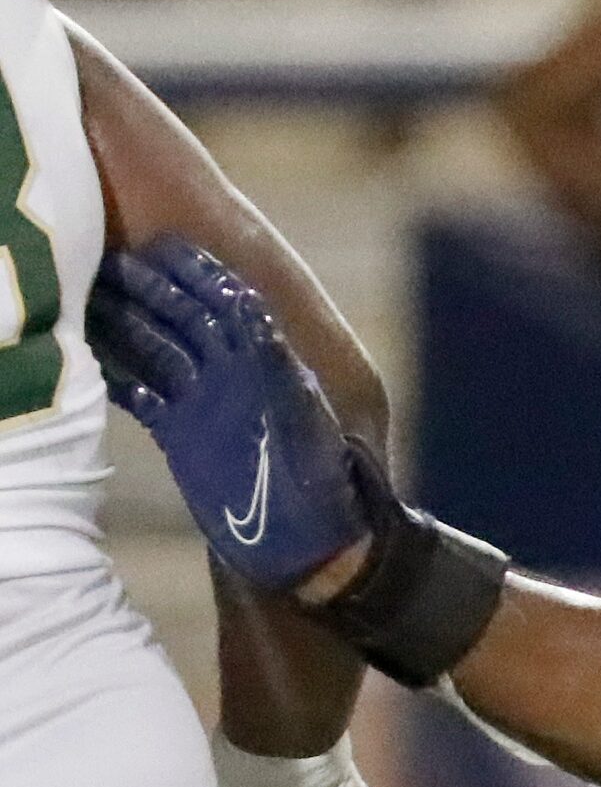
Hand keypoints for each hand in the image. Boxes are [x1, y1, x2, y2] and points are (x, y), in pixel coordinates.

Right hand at [91, 237, 369, 594]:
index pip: (226, 303)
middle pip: (184, 319)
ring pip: (158, 350)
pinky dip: (122, 382)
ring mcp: (204, 403)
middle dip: (153, 290)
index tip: (167, 247)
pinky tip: (101, 369)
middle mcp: (231, 375)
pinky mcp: (182, 436)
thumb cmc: (321, 476)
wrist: (308, 538)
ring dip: (128, 327)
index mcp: (265, 361)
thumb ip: (277, 361)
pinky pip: (144, 398)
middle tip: (115, 264)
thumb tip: (252, 308)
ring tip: (93, 301)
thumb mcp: (305, 413)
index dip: (200, 275)